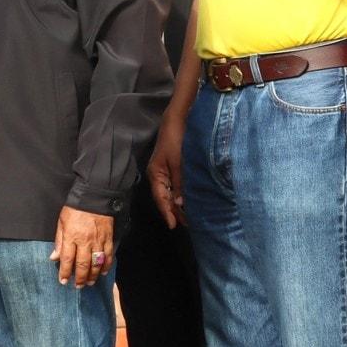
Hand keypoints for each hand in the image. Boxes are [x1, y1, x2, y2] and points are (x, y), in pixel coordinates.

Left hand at [50, 206, 114, 287]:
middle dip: (80, 278)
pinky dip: (106, 265)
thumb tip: (54, 257)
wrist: (94, 197)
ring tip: (89, 283)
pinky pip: (108, 255)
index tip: (63, 281)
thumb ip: (59, 241)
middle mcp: (85, 241)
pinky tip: (102, 272)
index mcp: (71, 237)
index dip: (65, 272)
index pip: (67, 259)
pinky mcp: (108, 239)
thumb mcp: (62, 222)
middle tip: (78, 286)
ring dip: (93, 275)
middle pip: (83, 264)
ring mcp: (98, 241)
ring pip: (96, 263)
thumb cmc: (75, 210)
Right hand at [147, 114, 186, 228]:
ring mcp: (165, 172)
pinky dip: (182, 194)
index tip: (173, 226)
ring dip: (179, 203)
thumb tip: (180, 203)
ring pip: (171, 193)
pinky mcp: (173, 168)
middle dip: (174, 211)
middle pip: (165, 198)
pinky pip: (175, 186)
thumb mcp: (178, 162)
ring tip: (190, 216)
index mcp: (155, 175)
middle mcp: (158, 175)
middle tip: (188, 224)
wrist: (177, 120)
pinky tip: (190, 200)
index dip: (167, 212)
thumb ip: (179, 183)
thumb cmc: (175, 140)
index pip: (160, 198)